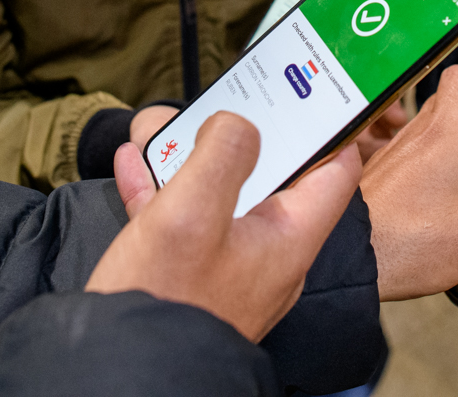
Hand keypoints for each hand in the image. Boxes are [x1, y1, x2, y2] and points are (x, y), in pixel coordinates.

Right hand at [88, 112, 361, 341]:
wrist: (122, 375)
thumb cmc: (165, 301)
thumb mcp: (193, 211)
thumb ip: (224, 154)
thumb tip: (236, 124)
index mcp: (289, 238)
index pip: (335, 171)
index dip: (328, 125)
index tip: (311, 90)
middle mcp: (266, 253)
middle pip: (268, 174)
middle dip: (234, 133)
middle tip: (212, 102)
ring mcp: (226, 266)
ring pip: (218, 193)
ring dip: (187, 156)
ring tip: (156, 129)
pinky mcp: (186, 277)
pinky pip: (182, 219)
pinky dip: (160, 187)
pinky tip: (133, 164)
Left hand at [360, 65, 457, 300]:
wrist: (345, 261)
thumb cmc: (409, 238)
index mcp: (447, 131)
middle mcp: (416, 137)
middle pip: (451, 109)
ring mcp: (393, 160)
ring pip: (431, 140)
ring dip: (457, 154)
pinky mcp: (380, 186)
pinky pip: (412, 168)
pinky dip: (433, 180)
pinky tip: (448, 212)